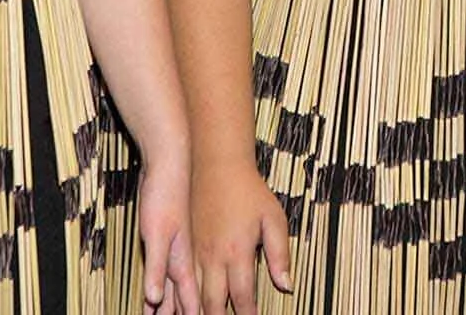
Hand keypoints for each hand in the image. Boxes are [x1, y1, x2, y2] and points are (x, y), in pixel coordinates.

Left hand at [137, 154, 200, 312]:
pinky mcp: (166, 241)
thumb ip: (156, 267)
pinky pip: (165, 273)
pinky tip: (157, 295)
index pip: (188, 300)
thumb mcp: (156, 233)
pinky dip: (160, 289)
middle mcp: (181, 258)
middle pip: (181, 299)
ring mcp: (175, 250)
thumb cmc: (163, 196)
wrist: (169, 164)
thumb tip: (153, 298)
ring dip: (167, 308)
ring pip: (172, 288)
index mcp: (182, 260)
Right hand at [192, 168, 290, 314]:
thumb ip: (280, 254)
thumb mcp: (273, 219)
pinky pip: (179, 279)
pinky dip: (180, 297)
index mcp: (237, 252)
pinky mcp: (184, 246)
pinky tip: (180, 306)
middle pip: (212, 302)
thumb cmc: (249, 191)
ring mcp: (194, 252)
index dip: (248, 314)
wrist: (217, 164)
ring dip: (195, 311)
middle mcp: (212, 256)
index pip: (242, 296)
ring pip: (191, 294)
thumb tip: (287, 285)